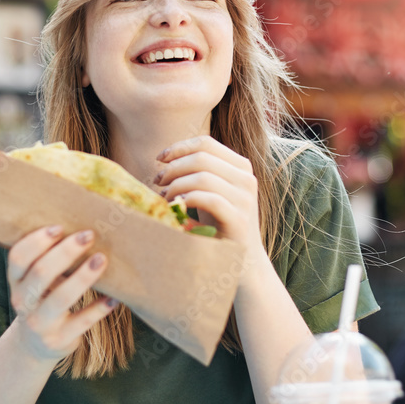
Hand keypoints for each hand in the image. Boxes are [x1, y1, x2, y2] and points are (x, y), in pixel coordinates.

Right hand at [6, 226, 116, 361]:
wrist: (35, 346)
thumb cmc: (42, 301)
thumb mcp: (34, 283)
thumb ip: (46, 260)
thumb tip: (80, 227)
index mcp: (16, 282)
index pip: (18, 258)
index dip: (37, 241)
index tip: (60, 227)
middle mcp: (23, 302)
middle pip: (41, 273)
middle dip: (65, 252)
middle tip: (88, 236)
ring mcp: (40, 323)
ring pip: (61, 298)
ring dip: (83, 276)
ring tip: (102, 259)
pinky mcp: (59, 340)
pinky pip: (82, 321)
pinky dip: (99, 309)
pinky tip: (114, 298)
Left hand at [155, 135, 261, 253]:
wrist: (241, 260)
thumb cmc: (219, 224)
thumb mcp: (211, 191)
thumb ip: (198, 172)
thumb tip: (164, 159)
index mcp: (241, 166)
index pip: (205, 143)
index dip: (179, 147)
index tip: (159, 159)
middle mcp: (246, 178)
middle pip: (201, 158)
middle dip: (173, 168)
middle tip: (158, 181)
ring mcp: (245, 199)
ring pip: (203, 177)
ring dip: (176, 185)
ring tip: (164, 198)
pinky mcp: (239, 219)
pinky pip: (209, 199)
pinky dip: (187, 200)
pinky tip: (176, 207)